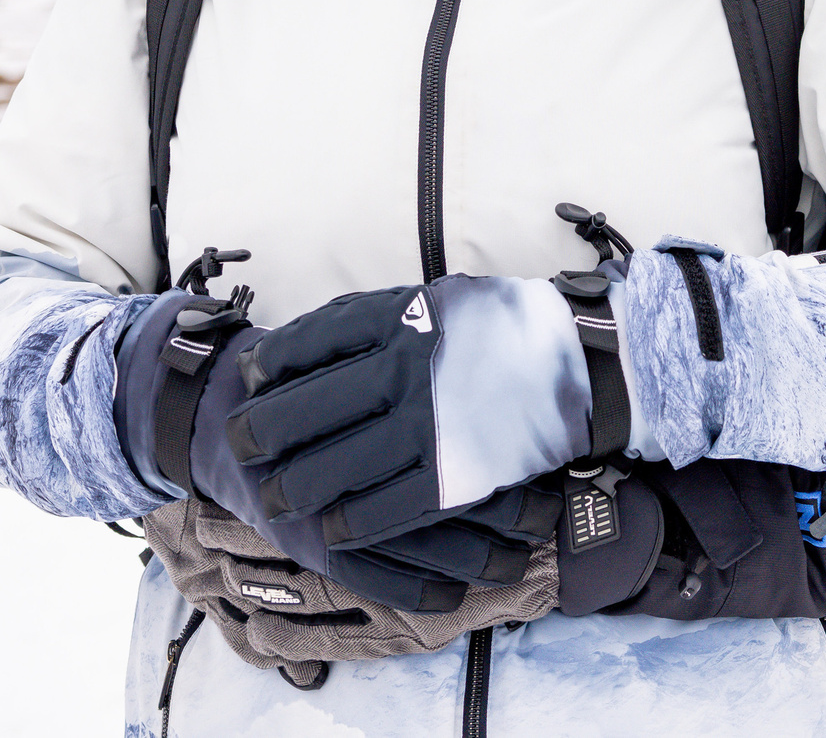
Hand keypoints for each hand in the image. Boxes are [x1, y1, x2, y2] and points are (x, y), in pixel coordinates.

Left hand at [223, 276, 593, 550]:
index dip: (268, 366)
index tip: (250, 380)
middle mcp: (403, 370)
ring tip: (276, 497)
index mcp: (398, 318)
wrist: (586, 364)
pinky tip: (330, 529)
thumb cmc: (507, 327)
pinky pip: (381, 510)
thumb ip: (379, 317)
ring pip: (333, 468)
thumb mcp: (440, 296)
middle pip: (303, 410)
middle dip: (259, 433)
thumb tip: (308, 343)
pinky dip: (347, 524)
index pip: (306, 345)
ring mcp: (427, 427)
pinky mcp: (453, 476)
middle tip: (239, 446)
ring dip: (294, 488)